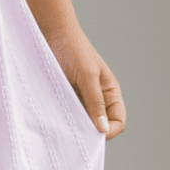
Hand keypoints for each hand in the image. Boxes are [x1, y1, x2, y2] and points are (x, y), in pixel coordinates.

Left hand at [44, 24, 125, 140]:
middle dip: (89, 134)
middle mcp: (97, 99)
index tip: (91, 135)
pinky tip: (54, 120)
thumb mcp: (87, 76)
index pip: (117, 122)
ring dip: (74, 128)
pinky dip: (62, 121)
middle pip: (100, 127)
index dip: (108, 132)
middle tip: (73, 136)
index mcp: (110, 93)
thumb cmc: (74, 50)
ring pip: (82, 124)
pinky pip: (67, 116)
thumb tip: (102, 129)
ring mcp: (80, 100)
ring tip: (62, 128)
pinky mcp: (64, 98)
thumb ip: (95, 102)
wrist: (52, 33)